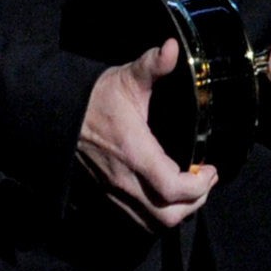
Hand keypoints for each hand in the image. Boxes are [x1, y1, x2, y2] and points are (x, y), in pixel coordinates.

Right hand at [77, 38, 217, 230]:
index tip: (210, 169)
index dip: (200, 186)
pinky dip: (158, 215)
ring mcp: (114, 192)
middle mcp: (125, 179)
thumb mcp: (127, 78)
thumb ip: (152, 65)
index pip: (173, 187)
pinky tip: (166, 195)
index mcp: (135, 152)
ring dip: (177, 212)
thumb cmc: (97, 97)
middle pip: (168, 215)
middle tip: (204, 180)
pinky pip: (138, 220)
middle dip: (194, 203)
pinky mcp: (108, 195)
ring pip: (153, 223)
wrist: (59, 114)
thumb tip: (174, 47)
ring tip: (189, 190)